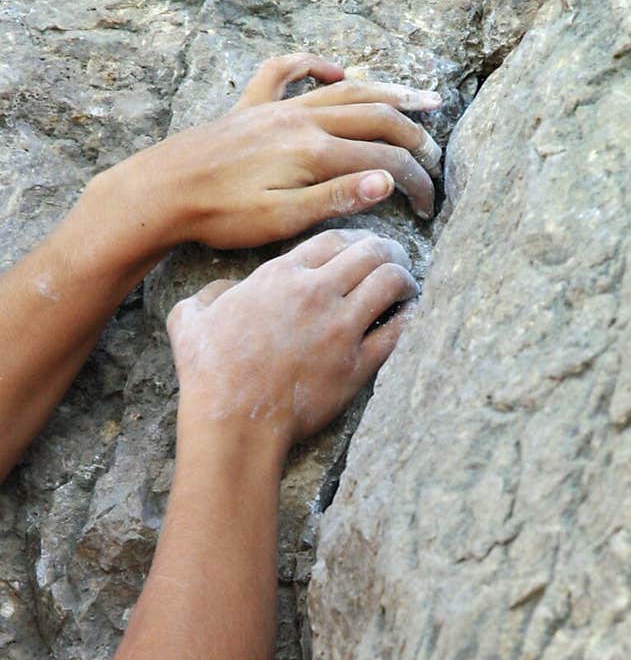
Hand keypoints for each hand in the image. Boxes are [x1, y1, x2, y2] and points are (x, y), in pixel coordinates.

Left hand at [100, 53, 442, 254]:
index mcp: (313, 151)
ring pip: (344, 90)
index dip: (414, 182)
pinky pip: (286, 71)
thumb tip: (388, 181)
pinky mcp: (250, 107)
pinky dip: (314, 64)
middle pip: (374, 118)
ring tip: (420, 98)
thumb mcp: (284, 219)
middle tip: (436, 157)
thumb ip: (338, 197)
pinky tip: (335, 68)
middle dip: (414, 136)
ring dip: (386, 92)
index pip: (383, 161)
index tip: (428, 207)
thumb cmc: (220, 215)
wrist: (161, 192)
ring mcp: (276, 108)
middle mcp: (301, 119)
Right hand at [167, 227, 418, 461]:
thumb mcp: (190, 318)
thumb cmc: (210, 373)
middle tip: (396, 259)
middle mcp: (315, 293)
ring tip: (408, 285)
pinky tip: (411, 316)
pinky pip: (397, 331)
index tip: (364, 246)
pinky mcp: (357, 364)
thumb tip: (226, 291)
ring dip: (404, 278)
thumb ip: (212, 293)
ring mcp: (340, 328)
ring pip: (390, 282)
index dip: (355, 238)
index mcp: (280, 276)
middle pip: (371, 251)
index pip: (334, 238)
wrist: (234, 421)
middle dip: (389, 250)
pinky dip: (409, 318)